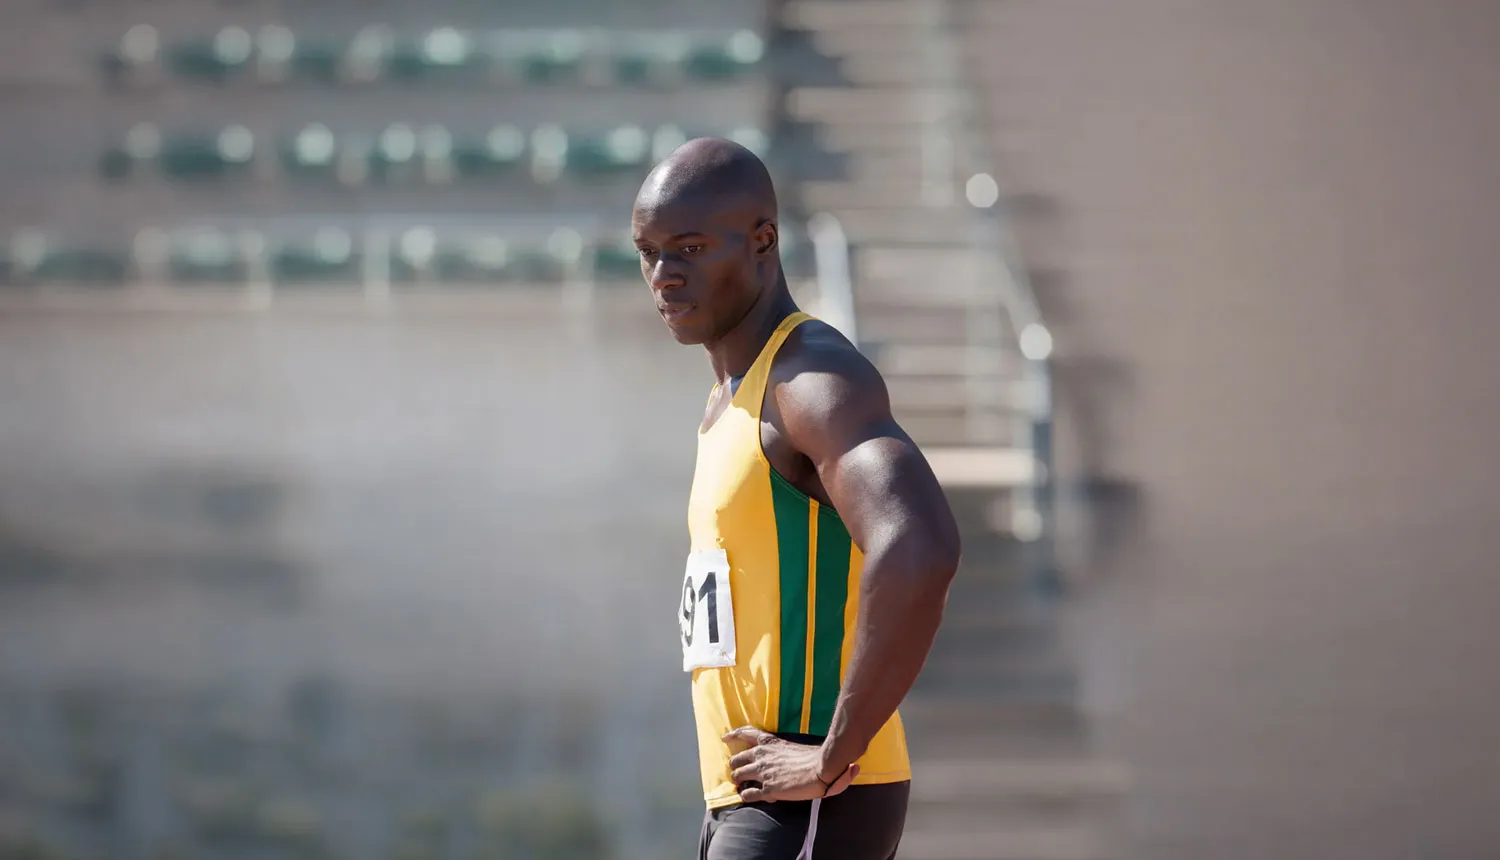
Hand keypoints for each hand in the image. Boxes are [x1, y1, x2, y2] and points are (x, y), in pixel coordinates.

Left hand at [723, 727, 859, 802]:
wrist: (822, 770)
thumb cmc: (818, 759)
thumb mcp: (801, 748)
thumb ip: (799, 750)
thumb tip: (831, 755)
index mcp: (770, 742)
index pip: (746, 733)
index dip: (733, 735)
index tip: (725, 738)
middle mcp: (762, 755)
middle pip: (737, 757)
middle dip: (736, 765)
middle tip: (739, 771)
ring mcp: (763, 772)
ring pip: (738, 775)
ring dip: (739, 780)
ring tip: (742, 785)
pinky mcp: (767, 789)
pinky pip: (748, 793)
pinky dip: (746, 796)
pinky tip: (750, 797)